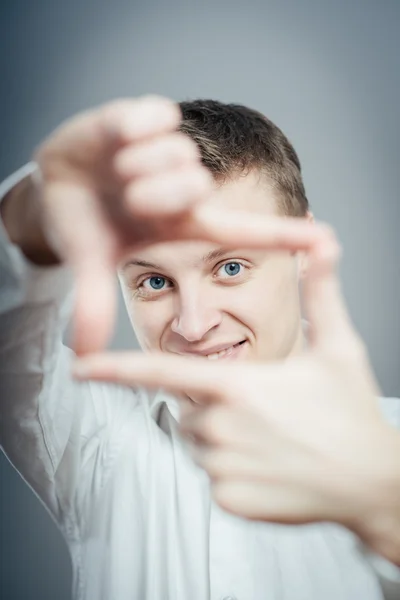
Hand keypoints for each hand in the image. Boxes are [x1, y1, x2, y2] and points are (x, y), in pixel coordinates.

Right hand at [1, 95, 322, 354]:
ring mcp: (170, 150)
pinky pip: (155, 117)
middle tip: (125, 199)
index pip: (243, 231)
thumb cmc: (86, 228)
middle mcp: (186, 187)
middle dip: (150, 195)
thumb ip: (94, 303)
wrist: (56, 186)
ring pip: (174, 153)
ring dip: (133, 168)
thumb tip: (85, 355)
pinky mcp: (150, 115)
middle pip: (193, 184)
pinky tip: (116, 139)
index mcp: (184, 224)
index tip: (326, 242)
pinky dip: (129, 130)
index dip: (284, 235)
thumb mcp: (92, 264)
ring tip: (115, 171)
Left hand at [73, 221, 399, 563]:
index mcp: (237, 386)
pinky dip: (236, 470)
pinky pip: (215, 476)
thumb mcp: (338, 346)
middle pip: (190, 409)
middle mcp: (221, 426)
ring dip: (225, 438)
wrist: (370, 481)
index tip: (80, 368)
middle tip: (266, 410)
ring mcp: (223, 467)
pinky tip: (274, 467)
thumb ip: (321, 292)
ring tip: (274, 438)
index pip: (163, 374)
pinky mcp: (229, 501)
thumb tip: (324, 241)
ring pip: (200, 444)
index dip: (117, 370)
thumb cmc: (351, 411)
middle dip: (215, 405)